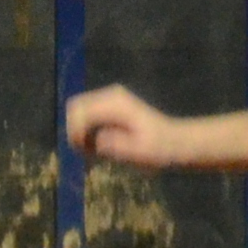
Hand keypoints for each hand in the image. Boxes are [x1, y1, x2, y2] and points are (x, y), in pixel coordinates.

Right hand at [65, 85, 181, 169]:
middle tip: (89, 152)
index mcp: (115, 104)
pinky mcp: (109, 106)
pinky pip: (86, 115)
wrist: (173, 143)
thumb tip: (94, 139)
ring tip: (96, 151)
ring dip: (81, 133)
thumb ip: (112, 144)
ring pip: (78, 112)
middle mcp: (110, 95)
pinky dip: (87, 132)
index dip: (76, 133)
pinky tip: (100, 146)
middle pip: (74, 108)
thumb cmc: (157, 150)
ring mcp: (109, 98)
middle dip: (75, 131)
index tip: (86, 151)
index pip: (79, 111)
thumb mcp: (136, 152)